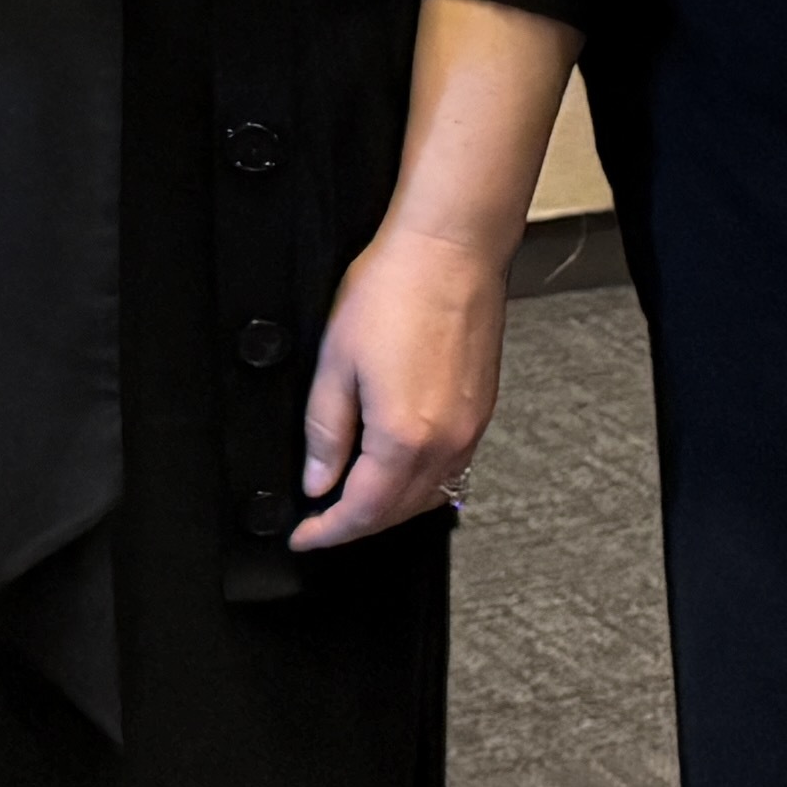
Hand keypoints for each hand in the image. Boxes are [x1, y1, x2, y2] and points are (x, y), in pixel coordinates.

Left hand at [294, 221, 508, 548]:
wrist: (450, 250)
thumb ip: (326, 431)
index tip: (305, 536)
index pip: (363, 511)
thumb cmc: (395, 290)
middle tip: (321, 523)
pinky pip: (451, 471)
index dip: (328, 531)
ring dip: (390, 509)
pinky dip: (419, 485)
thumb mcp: (335, 361)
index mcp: (405, 437)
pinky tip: (395, 471)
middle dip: (357, 526)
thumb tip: (318, 478)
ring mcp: (470, 430)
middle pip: (399, 513)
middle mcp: (446, 443)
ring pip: (430, 497)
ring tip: (352, 501)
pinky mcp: (481, 412)